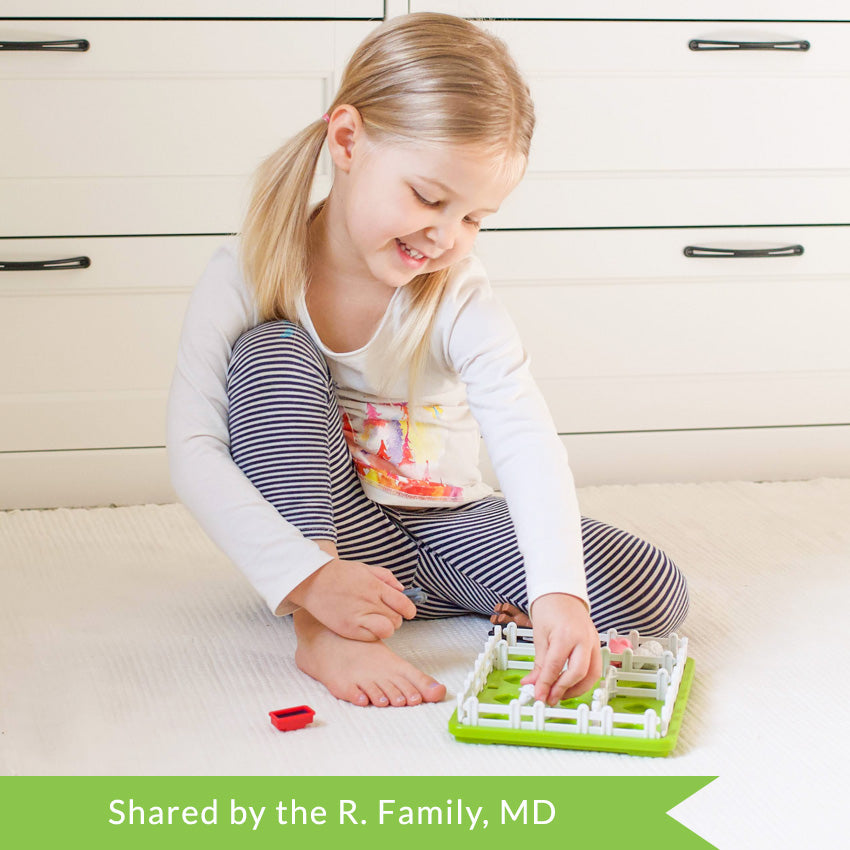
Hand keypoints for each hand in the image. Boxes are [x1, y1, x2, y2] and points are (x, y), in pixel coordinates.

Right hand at [288, 556, 416, 641]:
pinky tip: (366, 627)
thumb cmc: (339, 574)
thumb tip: (402, 589)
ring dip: (386, 628)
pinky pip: (371, 638)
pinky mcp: (348, 628)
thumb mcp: (365, 568)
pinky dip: (372, 635)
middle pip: (397, 619)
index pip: (404, 604)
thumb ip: (386, 577)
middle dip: (396, 619)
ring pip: (387, 631)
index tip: (408, 612)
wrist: (312, 580)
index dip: (409, 610)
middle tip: (387, 615)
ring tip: (377, 622)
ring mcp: (359, 616)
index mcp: (376, 586)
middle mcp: (369, 602)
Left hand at [522, 593, 601, 705]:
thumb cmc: (549, 608)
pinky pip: (595, 667)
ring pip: (592, 675)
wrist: (561, 592)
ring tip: (560, 694)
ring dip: (577, 689)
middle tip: (550, 698)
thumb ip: (539, 664)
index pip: (555, 667)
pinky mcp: (596, 644)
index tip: (538, 696)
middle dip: (563, 690)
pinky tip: (571, 684)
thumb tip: (533, 684)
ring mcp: (593, 641)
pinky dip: (584, 679)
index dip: (546, 685)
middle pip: (578, 673)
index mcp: (566, 634)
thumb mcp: (539, 636)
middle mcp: (584, 639)